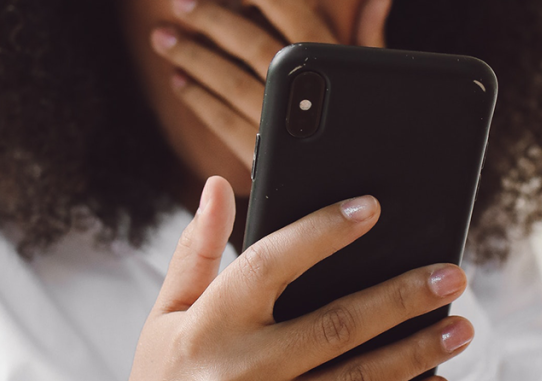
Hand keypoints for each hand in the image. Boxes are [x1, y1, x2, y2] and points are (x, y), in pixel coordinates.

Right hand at [67, 176, 472, 380]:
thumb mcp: (166, 315)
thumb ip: (197, 251)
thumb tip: (216, 186)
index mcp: (208, 325)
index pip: (271, 264)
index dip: (323, 232)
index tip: (372, 208)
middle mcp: (237, 373)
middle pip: (337, 325)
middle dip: (403, 297)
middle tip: (452, 275)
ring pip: (359, 379)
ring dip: (419, 351)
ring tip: (461, 327)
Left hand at [149, 0, 392, 168]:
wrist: (354, 201)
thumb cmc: (370, 130)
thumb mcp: (375, 81)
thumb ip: (370, 37)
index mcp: (336, 69)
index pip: (294, 17)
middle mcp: (308, 98)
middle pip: (254, 47)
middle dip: (213, 21)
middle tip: (181, 6)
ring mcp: (282, 130)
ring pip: (232, 84)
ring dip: (195, 59)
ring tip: (165, 39)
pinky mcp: (264, 161)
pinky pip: (224, 125)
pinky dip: (199, 101)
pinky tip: (181, 84)